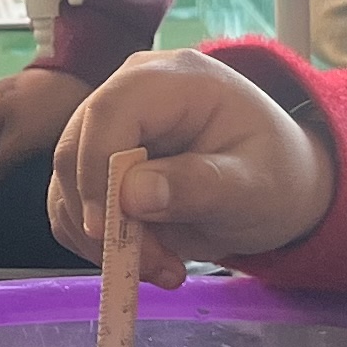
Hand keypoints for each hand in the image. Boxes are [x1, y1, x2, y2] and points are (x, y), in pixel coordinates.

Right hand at [46, 49, 334, 282]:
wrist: (278, 184)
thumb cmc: (275, 173)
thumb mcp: (253, 185)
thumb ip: (198, 186)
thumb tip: (132, 195)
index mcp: (174, 79)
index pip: (108, 112)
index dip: (96, 171)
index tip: (110, 231)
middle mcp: (130, 93)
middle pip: (76, 149)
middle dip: (105, 220)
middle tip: (156, 266)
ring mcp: (109, 128)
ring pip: (68, 185)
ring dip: (103, 240)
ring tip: (164, 266)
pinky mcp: (98, 163)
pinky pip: (71, 205)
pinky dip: (98, 243)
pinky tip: (147, 258)